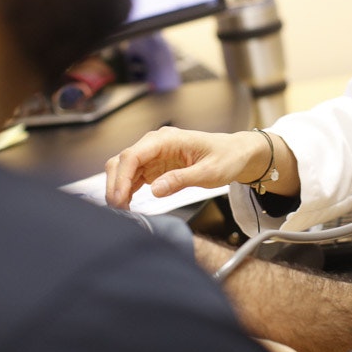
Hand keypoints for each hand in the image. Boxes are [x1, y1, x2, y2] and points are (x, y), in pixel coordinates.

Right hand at [105, 126, 265, 209]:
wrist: (235, 154)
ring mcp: (153, 155)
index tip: (119, 198)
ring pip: (123, 169)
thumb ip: (181, 179)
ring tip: (121, 212)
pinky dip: (126, 191)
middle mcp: (155, 144)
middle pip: (122, 161)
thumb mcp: (209, 172)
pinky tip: (127, 205)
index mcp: (167, 139)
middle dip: (115, 184)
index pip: (134, 155)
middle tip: (117, 210)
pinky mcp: (154, 166)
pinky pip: (133, 177)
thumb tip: (155, 190)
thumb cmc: (226, 157)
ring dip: (118, 189)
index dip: (122, 177)